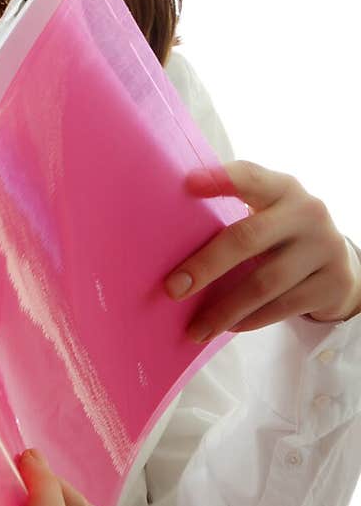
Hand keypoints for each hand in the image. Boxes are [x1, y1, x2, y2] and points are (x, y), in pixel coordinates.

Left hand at [163, 158, 360, 342]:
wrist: (338, 265)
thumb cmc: (281, 236)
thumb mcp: (268, 214)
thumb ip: (233, 216)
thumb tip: (166, 244)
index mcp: (282, 188)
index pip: (250, 177)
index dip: (220, 179)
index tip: (188, 183)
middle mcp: (307, 213)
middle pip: (249, 237)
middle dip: (207, 264)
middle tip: (173, 289)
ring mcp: (324, 248)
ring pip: (265, 282)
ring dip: (224, 310)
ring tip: (196, 329)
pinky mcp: (333, 283)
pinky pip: (282, 307)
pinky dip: (251, 320)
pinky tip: (228, 328)